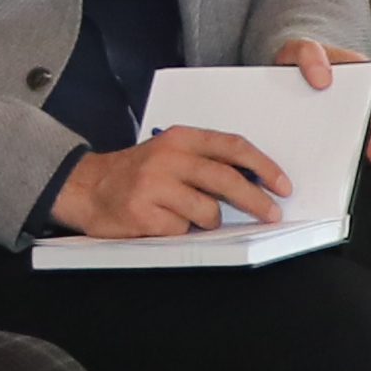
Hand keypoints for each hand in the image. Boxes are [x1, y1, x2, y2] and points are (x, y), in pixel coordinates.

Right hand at [53, 126, 292, 239]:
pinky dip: (180, 231)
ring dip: (208, 221)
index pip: (233, 146)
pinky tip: (163, 223)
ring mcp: (154, 186)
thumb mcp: (170, 153)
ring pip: (208, 211)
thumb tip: (255, 182)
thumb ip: (207, 161)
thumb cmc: (136, 173)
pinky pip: (182, 230)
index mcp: (180, 138)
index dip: (264, 167)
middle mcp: (168, 157)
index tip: (282, 185)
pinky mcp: (144, 214)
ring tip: (189, 216)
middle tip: (272, 214)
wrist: (87, 187)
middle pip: (227, 179)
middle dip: (256, 201)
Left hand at [277, 32, 370, 161]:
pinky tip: (335, 166)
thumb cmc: (300, 60)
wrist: (284, 73)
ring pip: (366, 136)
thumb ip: (310, 54)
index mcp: (361, 73)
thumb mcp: (300, 48)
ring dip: (364, 151)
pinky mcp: (335, 132)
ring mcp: (350, 116)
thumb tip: (323, 78)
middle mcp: (362, 97)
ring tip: (355, 164)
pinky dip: (343, 158)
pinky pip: (345, 146)